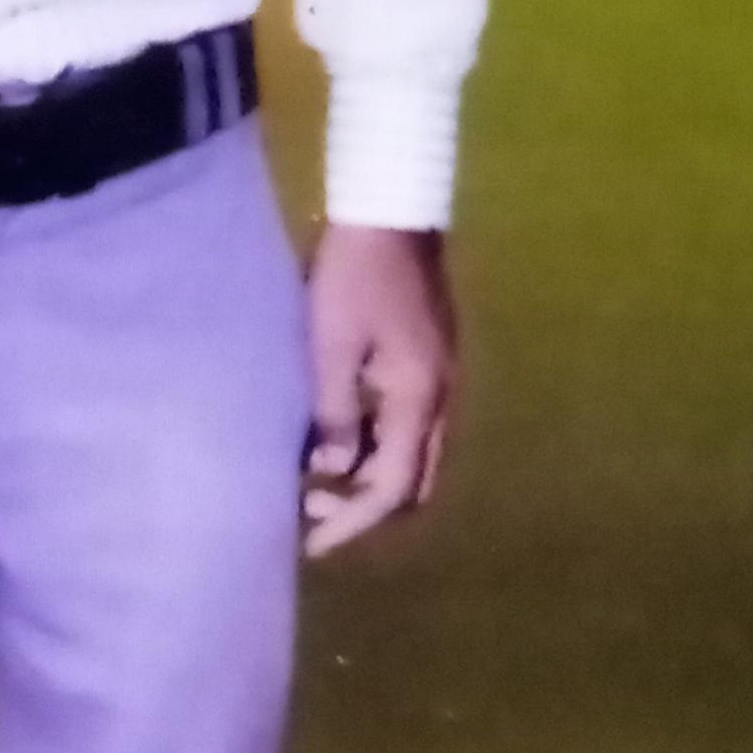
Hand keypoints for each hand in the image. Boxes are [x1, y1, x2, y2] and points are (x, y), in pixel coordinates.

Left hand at [301, 224, 455, 560]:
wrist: (391, 210)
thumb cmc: (352, 274)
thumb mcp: (329, 344)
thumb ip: (332, 412)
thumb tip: (330, 471)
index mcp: (419, 398)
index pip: (390, 487)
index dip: (352, 521)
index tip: (311, 542)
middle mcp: (441, 398)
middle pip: (414, 482)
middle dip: (365, 507)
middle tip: (311, 510)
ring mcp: (441, 379)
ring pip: (414, 456)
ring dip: (370, 477)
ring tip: (315, 478)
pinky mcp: (430, 362)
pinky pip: (409, 427)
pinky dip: (377, 447)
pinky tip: (337, 438)